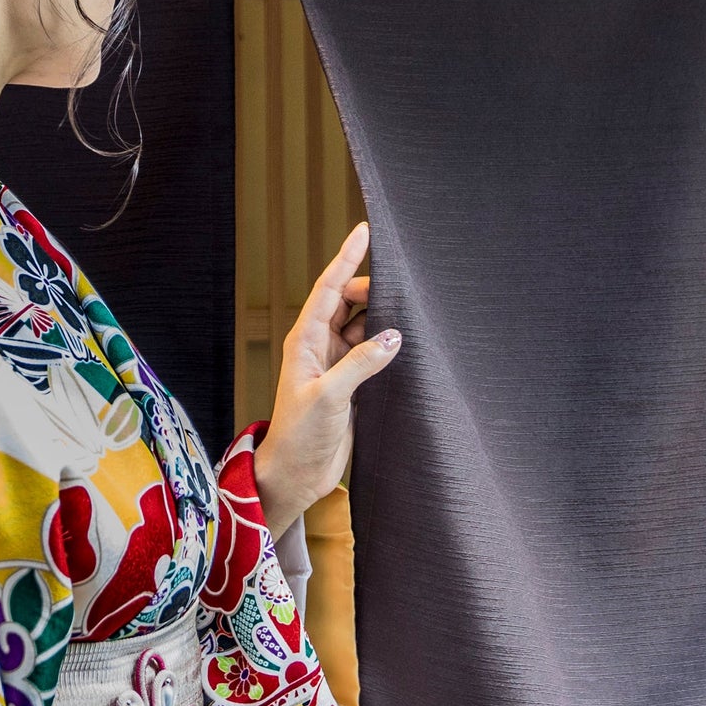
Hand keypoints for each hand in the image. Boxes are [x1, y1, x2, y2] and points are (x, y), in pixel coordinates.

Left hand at [251, 223, 402, 531]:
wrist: (295, 475)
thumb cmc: (300, 436)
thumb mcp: (329, 397)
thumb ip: (360, 364)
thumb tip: (393, 335)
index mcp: (304, 341)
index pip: (329, 289)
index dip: (346, 258)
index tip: (364, 231)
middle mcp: (318, 346)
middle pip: (348, 302)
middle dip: (372, 290)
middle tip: (402, 287)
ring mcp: (334, 364)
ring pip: (362, 327)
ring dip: (382, 319)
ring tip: (410, 312)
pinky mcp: (349, 383)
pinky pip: (370, 352)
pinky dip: (386, 345)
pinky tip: (406, 342)